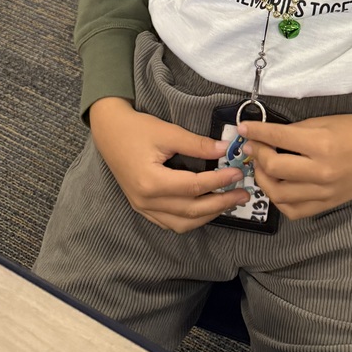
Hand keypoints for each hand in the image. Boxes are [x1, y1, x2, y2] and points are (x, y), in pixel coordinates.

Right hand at [90, 97, 249, 232]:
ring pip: (182, 223)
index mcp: (152, 182)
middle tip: (243, 194)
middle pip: (191, 211)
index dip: (219, 181)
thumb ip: (197, 144)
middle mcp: (146, 201)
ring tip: (229, 202)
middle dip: (221, 203)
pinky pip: (170, 222)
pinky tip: (206, 208)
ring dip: (208, 215)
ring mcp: (143, 208)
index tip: (238, 173)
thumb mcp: (168, 132)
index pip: (193, 187)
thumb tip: (225, 149)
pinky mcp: (142, 207)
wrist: (109, 131)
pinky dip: (191, 219)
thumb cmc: (137, 129)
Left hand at [238, 113, 351, 219]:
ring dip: (263, 179)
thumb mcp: (324, 122)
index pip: (278, 137)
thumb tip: (268, 136)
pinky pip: (295, 211)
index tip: (244, 128)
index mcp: (320, 144)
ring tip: (262, 167)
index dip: (256, 131)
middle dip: (257, 154)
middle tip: (254, 147)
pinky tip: (278, 186)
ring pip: (279, 193)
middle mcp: (321, 171)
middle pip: (274, 167)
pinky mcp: (328, 204)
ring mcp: (324, 192)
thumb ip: (295, 131)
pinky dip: (280, 200)